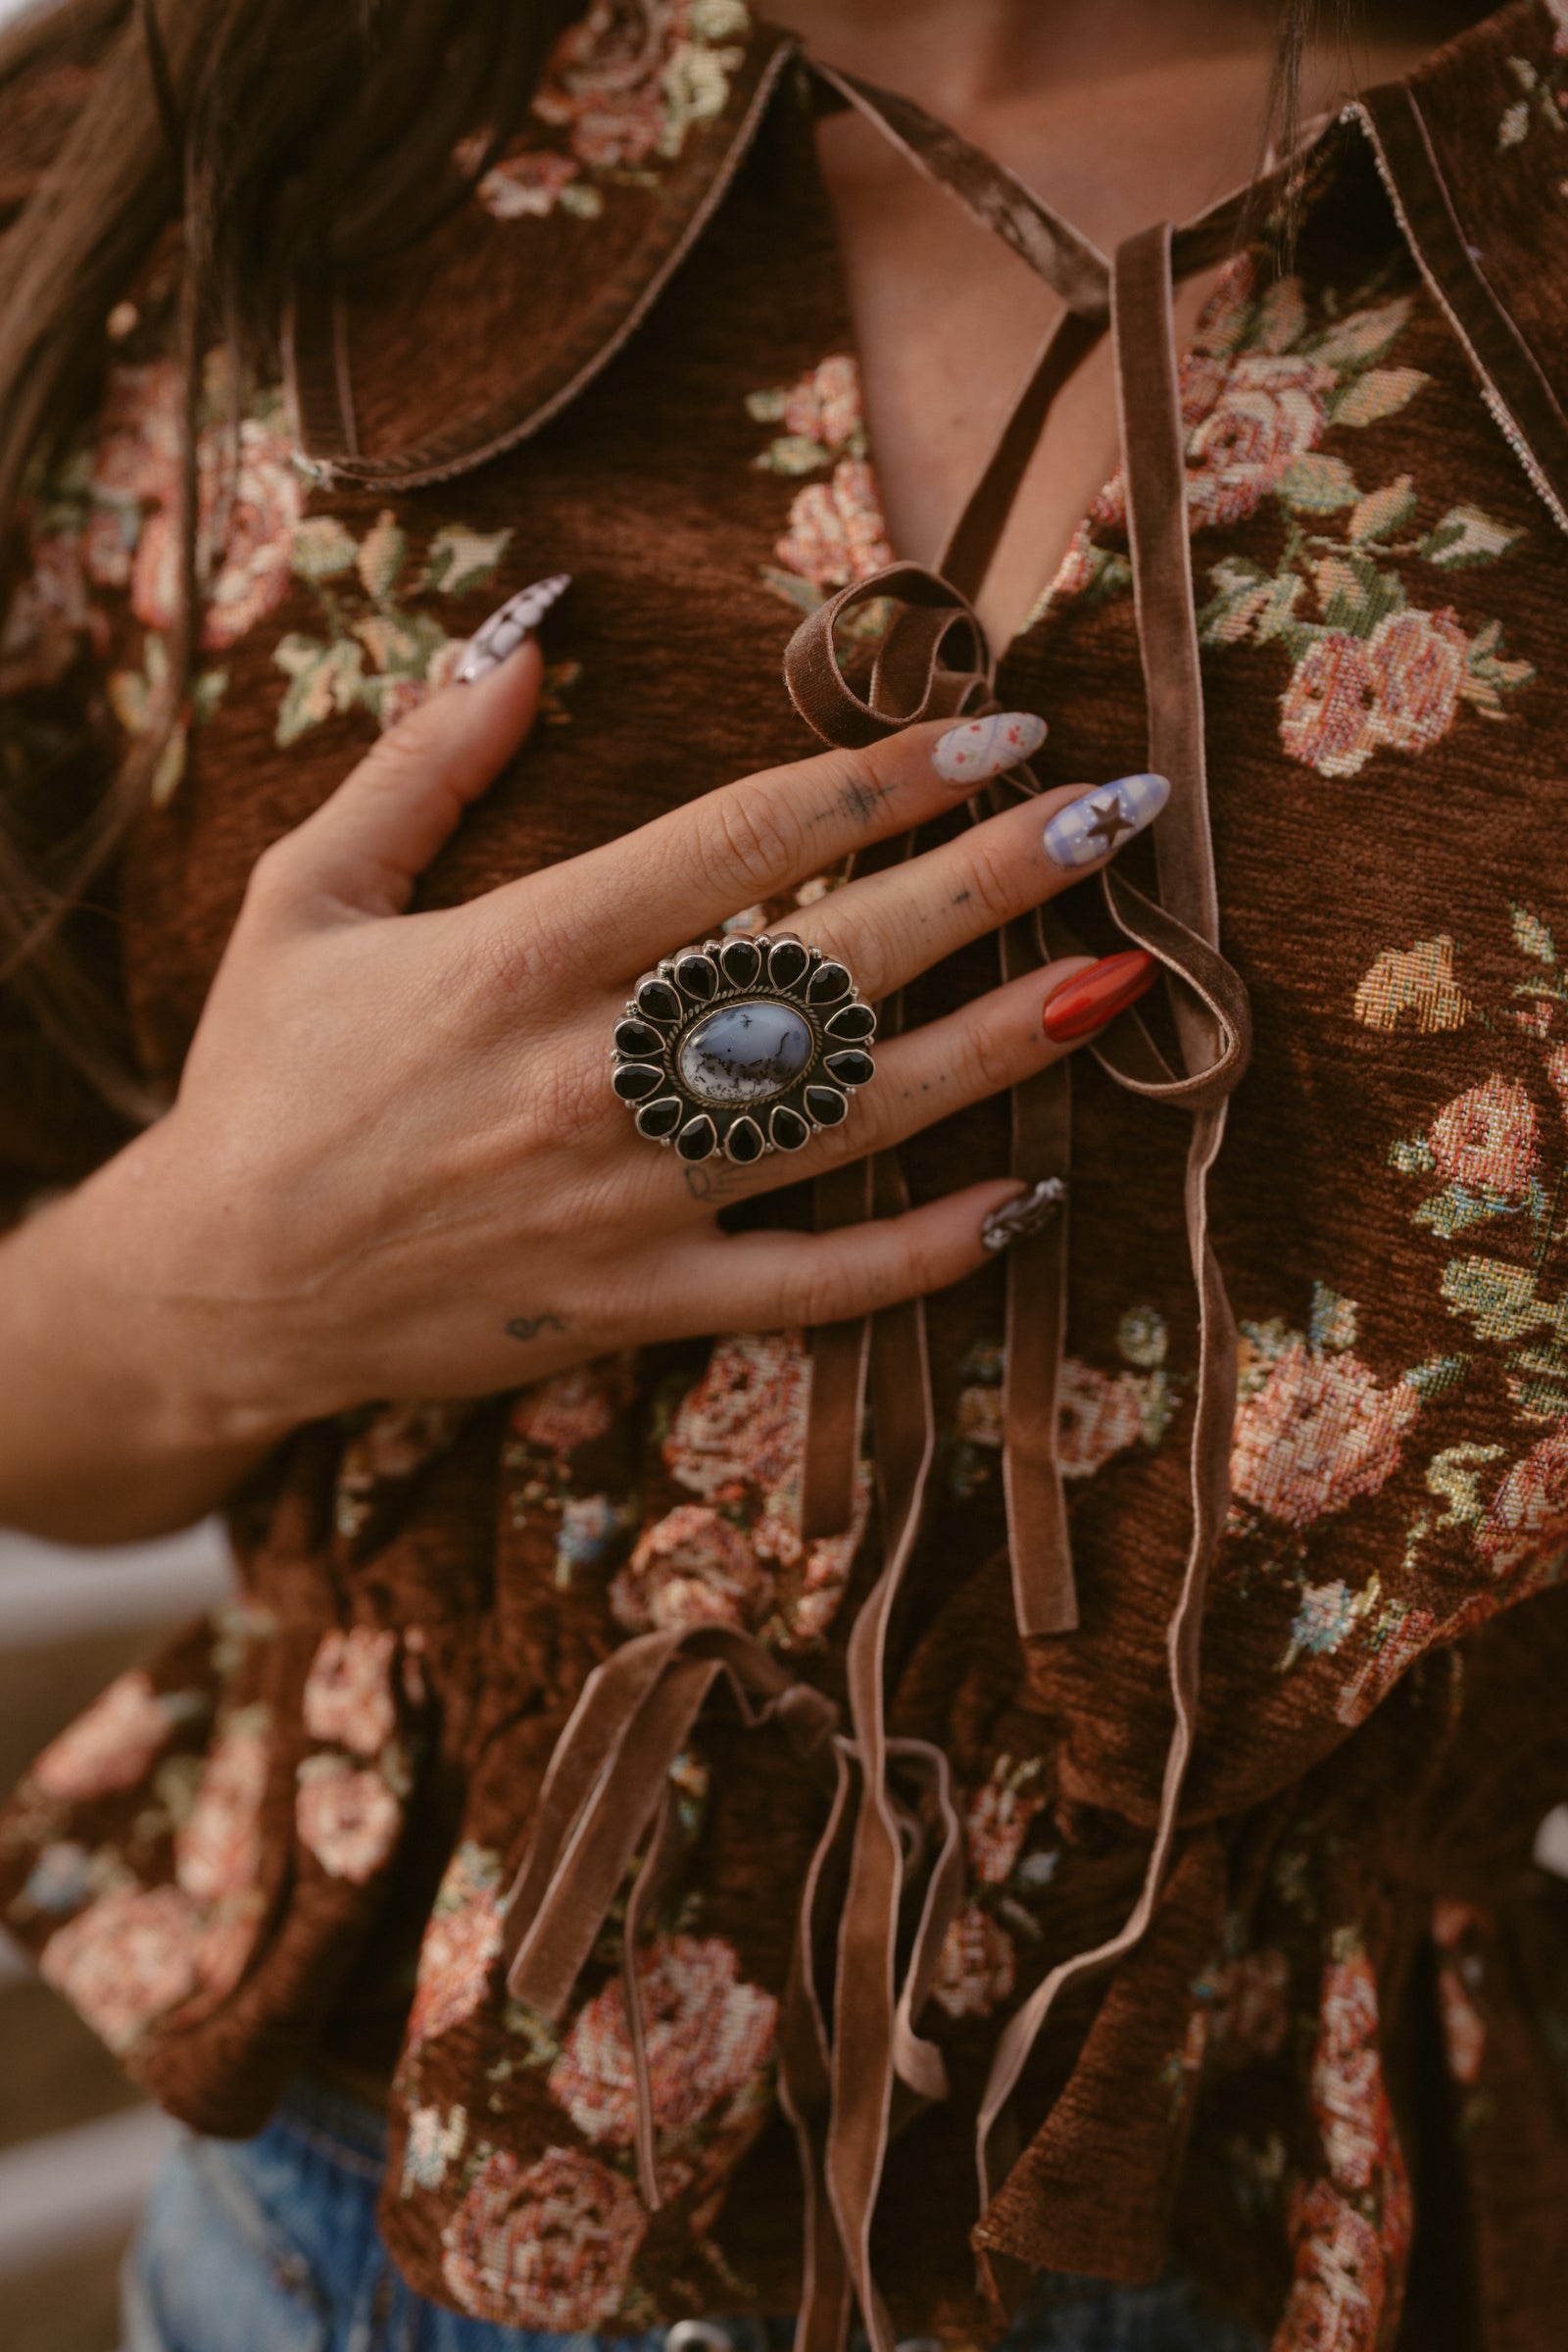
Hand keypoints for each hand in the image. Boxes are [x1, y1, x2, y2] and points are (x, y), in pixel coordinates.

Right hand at [68, 625, 1162, 1455]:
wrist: (218, 1288)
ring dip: (1000, 1047)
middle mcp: (595, 1076)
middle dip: (989, 882)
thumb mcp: (306, 893)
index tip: (991, 730)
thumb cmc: (264, 1077)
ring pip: (853, 1120)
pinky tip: (1027, 1203)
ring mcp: (630, 1204)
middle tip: (1116, 816)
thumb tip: (533, 634)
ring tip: (1123, 978)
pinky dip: (922, 1255)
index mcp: (519, 956)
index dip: (882, 779)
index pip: (741, 844)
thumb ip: (423, 764)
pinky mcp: (641, 1307)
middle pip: (835, 965)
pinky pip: (811, 1289)